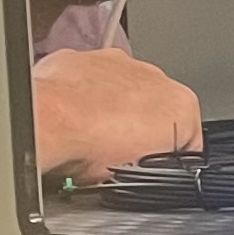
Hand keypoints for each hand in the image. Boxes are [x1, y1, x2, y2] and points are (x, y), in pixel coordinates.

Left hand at [33, 48, 201, 186]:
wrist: (46, 124)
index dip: (169, 154)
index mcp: (181, 103)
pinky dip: (81, 94)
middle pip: (153, 107)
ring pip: (121, 90)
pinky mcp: (82, 58)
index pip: (186, 133)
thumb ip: (159, 163)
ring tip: (89, 136)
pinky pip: (87, 79)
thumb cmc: (90, 147)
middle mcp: (154, 76)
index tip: (151, 164)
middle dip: (139, 126)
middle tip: (117, 152)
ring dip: (110, 108)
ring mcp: (117, 64)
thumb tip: (153, 166)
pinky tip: (70, 119)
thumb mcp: (143, 176)